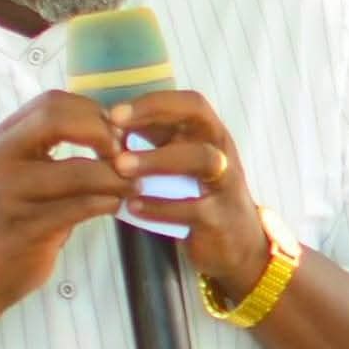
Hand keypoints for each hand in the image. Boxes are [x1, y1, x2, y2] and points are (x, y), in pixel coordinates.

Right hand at [0, 90, 131, 310]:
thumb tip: (111, 130)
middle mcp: (0, 159)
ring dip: (114, 177)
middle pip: (59, 120)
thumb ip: (51, 147)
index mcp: (2, 140)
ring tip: (131, 185)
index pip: (52, 102)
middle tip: (123, 155)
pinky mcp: (26, 228)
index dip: (90, 111)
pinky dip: (107, 202)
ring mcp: (11, 194)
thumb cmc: (11, 218)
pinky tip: (116, 205)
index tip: (112, 133)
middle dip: (101, 133)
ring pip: (78, 170)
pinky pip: (80, 207)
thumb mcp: (21, 172)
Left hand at [108, 91, 269, 303]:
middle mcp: (222, 150)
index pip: (187, 103)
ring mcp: (225, 183)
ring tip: (121, 167)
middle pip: (197, 117)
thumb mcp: (182, 163)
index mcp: (209, 134)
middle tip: (114, 126)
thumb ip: (154, 144)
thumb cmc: (200, 195)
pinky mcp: (220, 217)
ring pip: (200, 159)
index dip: (152, 102)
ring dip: (157, 159)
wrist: (239, 245)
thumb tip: (109, 129)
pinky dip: (160, 206)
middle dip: (153, 115)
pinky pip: (193, 208)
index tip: (114, 112)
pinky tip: (132, 206)